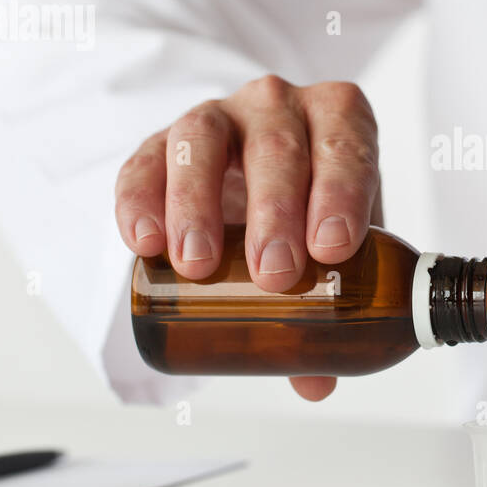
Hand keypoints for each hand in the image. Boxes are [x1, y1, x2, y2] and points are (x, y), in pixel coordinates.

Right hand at [115, 76, 382, 401]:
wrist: (255, 172)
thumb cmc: (310, 203)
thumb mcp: (333, 239)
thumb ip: (335, 302)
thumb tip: (318, 381)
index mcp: (338, 119)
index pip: (346, 142)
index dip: (342, 191)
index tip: (332, 248)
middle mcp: (279, 106)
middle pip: (277, 147)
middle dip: (274, 212)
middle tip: (274, 275)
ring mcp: (219, 117)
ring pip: (204, 142)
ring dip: (199, 204)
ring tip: (197, 264)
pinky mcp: (163, 140)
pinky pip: (145, 161)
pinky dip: (140, 200)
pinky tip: (142, 242)